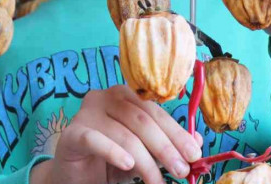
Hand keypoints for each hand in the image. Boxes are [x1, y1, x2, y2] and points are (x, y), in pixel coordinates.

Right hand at [31, 85, 201, 183]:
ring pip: (124, 134)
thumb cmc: (111, 162)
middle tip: (182, 171)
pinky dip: (114, 152)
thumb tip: (198, 142)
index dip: (177, 133)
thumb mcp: (144, 154)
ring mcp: (86, 113)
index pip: (155, 111)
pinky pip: (96, 140)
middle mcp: (105, 97)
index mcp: (125, 95)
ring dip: (146, 162)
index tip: (195, 154)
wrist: (75, 178)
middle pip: (142, 120)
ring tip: (158, 183)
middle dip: (165, 148)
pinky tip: (129, 166)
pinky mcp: (72, 133)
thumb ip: (166, 145)